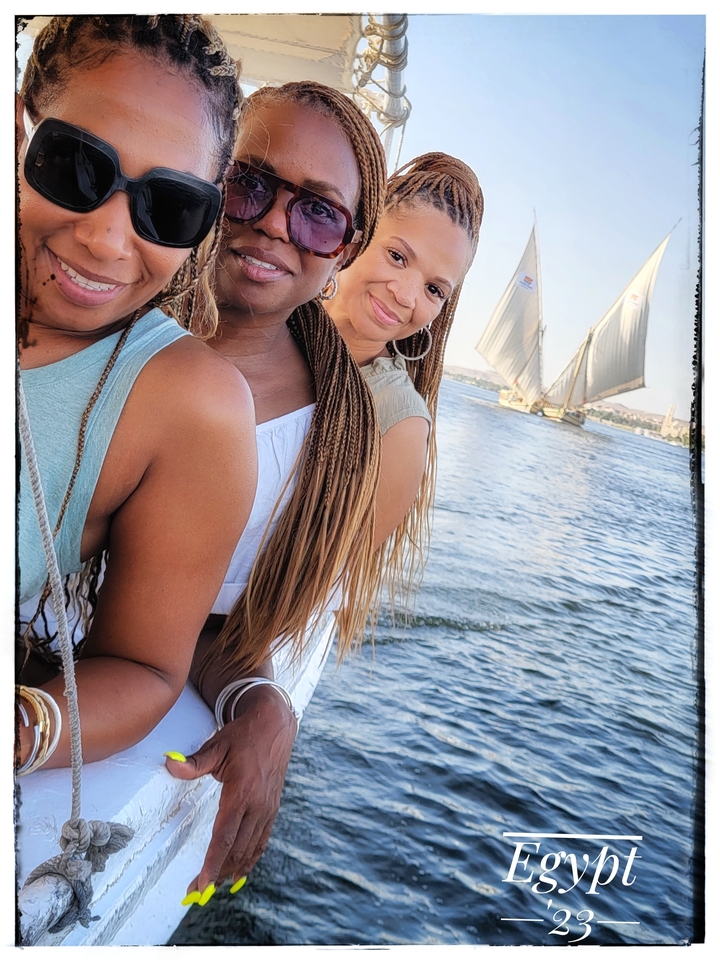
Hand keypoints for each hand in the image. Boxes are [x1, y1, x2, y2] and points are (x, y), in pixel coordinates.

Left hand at [165, 684, 296, 895]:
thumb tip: (169, 763)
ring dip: (233, 869)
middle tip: (197, 892)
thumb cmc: (243, 734)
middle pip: (236, 849)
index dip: (212, 864)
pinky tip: (241, 871)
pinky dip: (252, 858)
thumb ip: (193, 762)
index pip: (224, 836)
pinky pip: (262, 840)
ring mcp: (267, 807)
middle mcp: (257, 804)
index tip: (202, 884)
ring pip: (250, 848)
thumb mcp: (216, 745)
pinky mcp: (273, 807)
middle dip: (217, 874)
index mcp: (241, 792)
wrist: (275, 724)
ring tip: (215, 886)